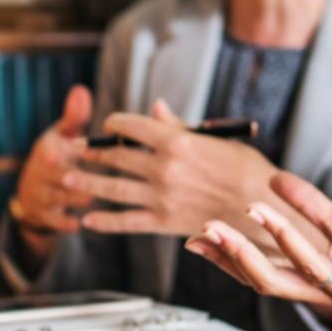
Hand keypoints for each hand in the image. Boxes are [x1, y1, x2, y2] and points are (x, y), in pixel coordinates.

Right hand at [14, 85, 94, 239]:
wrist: (33, 191)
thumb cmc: (58, 155)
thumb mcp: (61, 134)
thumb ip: (74, 116)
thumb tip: (81, 89)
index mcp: (48, 150)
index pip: (54, 150)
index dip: (63, 152)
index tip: (70, 152)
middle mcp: (41, 173)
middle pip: (60, 175)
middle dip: (77, 177)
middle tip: (98, 179)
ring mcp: (42, 195)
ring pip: (63, 199)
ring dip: (80, 199)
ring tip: (99, 198)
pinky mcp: (45, 217)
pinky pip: (57, 222)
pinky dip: (67, 223)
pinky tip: (81, 224)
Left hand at [71, 99, 279, 237]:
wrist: (265, 209)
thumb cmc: (249, 171)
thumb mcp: (218, 140)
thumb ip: (180, 127)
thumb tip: (156, 108)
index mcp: (177, 141)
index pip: (132, 126)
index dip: (114, 123)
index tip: (108, 125)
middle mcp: (163, 168)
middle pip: (115, 156)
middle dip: (93, 151)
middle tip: (76, 149)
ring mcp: (160, 196)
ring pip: (112, 187)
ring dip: (85, 181)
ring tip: (66, 177)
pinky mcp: (163, 222)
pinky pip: (126, 222)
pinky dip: (104, 221)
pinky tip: (87, 219)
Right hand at [185, 171, 331, 330]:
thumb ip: (313, 210)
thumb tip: (276, 180)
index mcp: (312, 283)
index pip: (259, 275)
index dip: (225, 260)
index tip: (194, 240)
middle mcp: (327, 293)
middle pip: (272, 280)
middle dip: (239, 254)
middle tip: (210, 229)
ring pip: (313, 270)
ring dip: (285, 239)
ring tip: (259, 210)